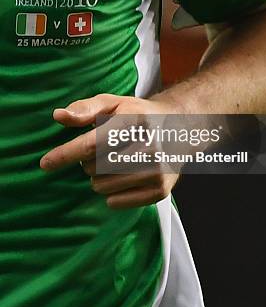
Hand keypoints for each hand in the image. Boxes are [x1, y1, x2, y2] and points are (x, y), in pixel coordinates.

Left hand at [40, 95, 179, 209]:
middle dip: (89, 161)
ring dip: (99, 178)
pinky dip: (111, 193)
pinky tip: (123, 177)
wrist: (180, 129)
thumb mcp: (113, 104)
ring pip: (102, 187)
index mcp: (135, 120)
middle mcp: (150, 146)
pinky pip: (116, 202)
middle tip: (104, 150)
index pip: (93, 143)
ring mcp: (157, 170)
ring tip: (114, 163)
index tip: (45, 163)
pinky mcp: (161, 189)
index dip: (66, 154)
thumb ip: (85, 109)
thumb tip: (58, 116)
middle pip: (94, 168)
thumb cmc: (138, 115)